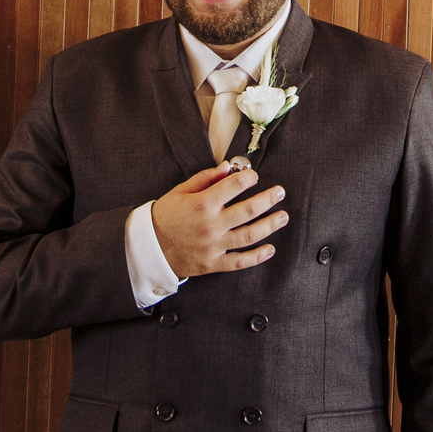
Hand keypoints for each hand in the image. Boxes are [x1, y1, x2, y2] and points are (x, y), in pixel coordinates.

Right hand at [151, 162, 286, 279]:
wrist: (149, 248)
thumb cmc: (165, 216)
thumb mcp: (181, 191)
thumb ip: (205, 178)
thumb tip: (227, 168)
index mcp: (202, 204)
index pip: (234, 186)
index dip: (248, 178)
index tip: (254, 176)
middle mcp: (211, 225)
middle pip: (249, 210)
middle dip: (268, 199)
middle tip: (280, 192)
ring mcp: (214, 246)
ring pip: (250, 235)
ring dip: (270, 225)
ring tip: (282, 217)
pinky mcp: (213, 263)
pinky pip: (240, 262)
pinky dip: (257, 256)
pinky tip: (270, 249)